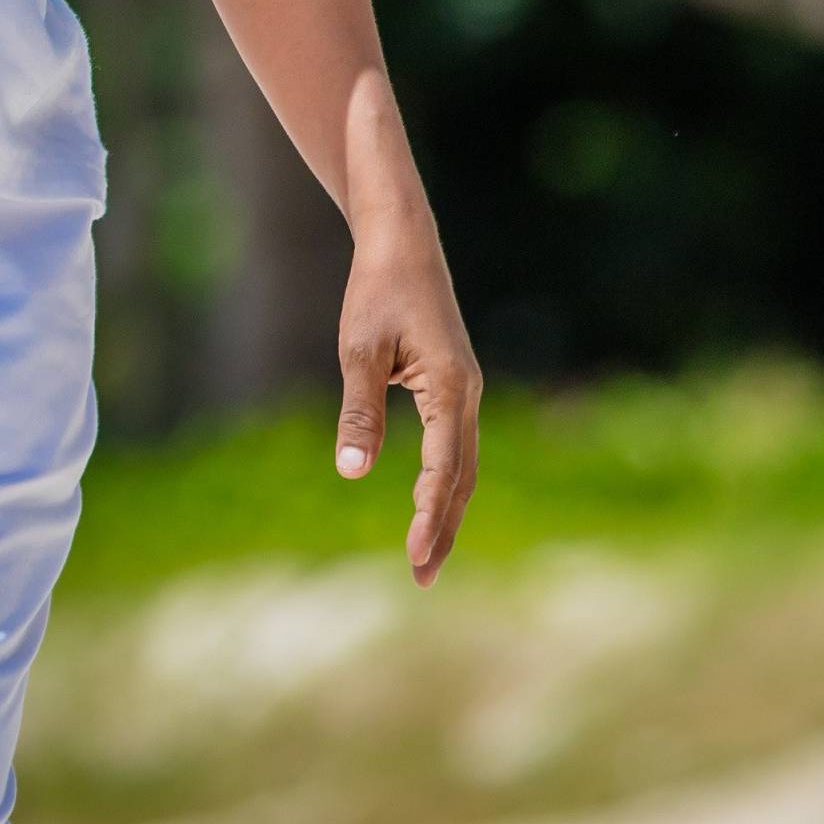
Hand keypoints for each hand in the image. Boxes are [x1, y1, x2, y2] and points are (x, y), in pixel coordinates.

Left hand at [337, 219, 481, 579]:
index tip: (416, 556)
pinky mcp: (454, 388)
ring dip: (447, 511)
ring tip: (427, 557)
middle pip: (462, 477)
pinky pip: (456, 448)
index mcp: (452, 388)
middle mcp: (469, 395)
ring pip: (463, 466)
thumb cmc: (376, 291)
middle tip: (423, 579)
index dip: (431, 514)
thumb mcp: (359, 351)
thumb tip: (354, 473)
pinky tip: (429, 505)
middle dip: (444, 528)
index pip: (444, 467)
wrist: (402, 244)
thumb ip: (359, 413)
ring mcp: (466, 393)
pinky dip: (446, 483)